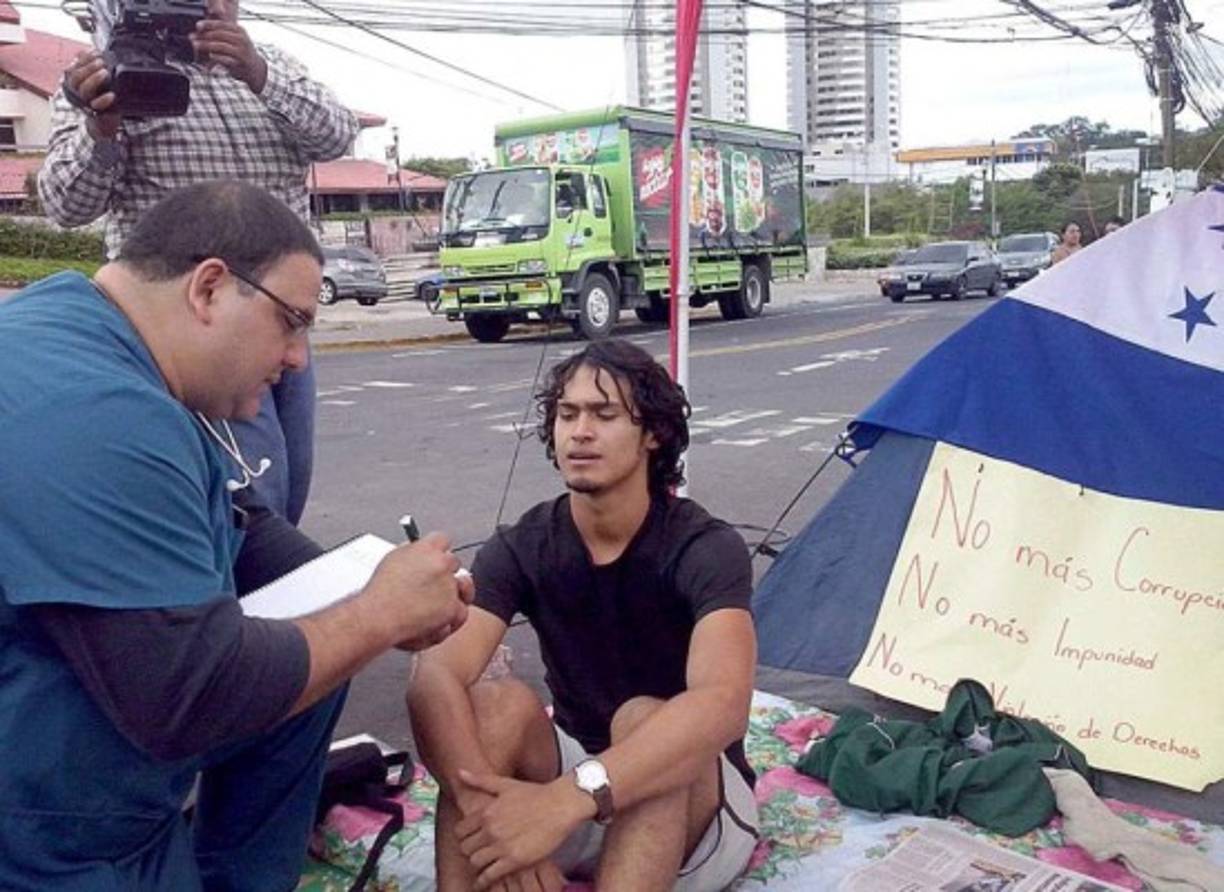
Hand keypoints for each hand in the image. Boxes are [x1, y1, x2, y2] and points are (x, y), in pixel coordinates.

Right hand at [62, 51, 119, 139]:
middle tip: (102, 62)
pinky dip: (103, 100)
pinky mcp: (96, 113)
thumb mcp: (95, 80)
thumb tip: (88, 50)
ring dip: (94, 79)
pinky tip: (111, 95)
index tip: (96, 52)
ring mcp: (85, 102)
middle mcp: (77, 91)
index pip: (75, 67)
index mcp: (75, 81)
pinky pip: (97, 106)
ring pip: (84, 89)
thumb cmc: (99, 97)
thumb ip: (91, 67)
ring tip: (105, 72)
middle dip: (89, 67)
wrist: (103, 121)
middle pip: (77, 77)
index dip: (85, 59)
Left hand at [191, 19, 266, 92]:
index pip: (221, 24)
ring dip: (206, 45)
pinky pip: (224, 59)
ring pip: (220, 46)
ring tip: (196, 46)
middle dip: (204, 36)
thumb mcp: (235, 39)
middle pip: (219, 35)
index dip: (208, 24)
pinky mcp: (240, 63)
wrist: (256, 69)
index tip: (197, 26)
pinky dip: (215, 57)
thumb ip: (220, 33)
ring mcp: (241, 51)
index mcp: (239, 30)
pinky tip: (209, 56)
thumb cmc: (241, 53)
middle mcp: (241, 39)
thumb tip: (199, 31)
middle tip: (192, 37)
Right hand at [362, 533, 469, 650]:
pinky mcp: (452, 608)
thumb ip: (410, 551)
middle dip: (446, 572)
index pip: (443, 539)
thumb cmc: (379, 592)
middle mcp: (441, 564)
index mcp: (427, 548)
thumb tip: (417, 550)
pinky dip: (451, 617)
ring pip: (462, 587)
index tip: (437, 556)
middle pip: (454, 563)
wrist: (377, 616)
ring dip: (453, 594)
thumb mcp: (392, 559)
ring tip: (438, 602)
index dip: (440, 550)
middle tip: (434, 583)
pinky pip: (461, 611)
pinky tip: (438, 619)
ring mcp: (449, 586)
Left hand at [455, 771, 590, 890]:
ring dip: (478, 865)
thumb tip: (460, 772)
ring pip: (475, 862)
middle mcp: (490, 829)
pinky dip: (484, 880)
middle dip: (470, 851)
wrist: (561, 805)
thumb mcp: (506, 784)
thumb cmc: (537, 794)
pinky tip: (485, 880)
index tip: (470, 839)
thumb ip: (480, 780)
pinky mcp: (514, 860)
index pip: (460, 831)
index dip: (464, 837)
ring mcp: (502, 846)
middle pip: (465, 848)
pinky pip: (489, 876)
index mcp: (486, 812)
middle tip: (478, 852)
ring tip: (483, 865)